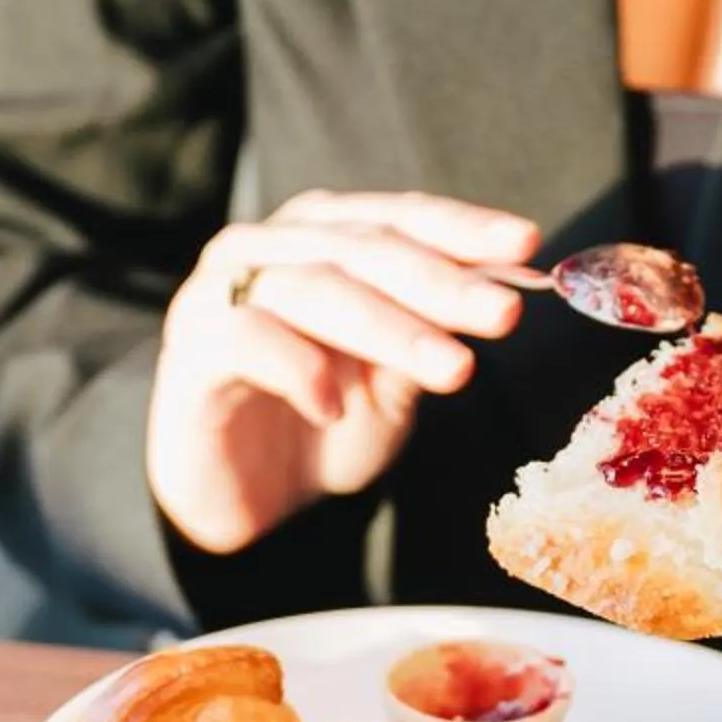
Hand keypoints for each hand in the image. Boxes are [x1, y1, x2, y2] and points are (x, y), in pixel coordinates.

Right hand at [146, 189, 539, 554]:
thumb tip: (506, 290)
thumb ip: (433, 335)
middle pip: (365, 249)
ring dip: (393, 330)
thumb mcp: (393, 384)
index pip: (399, 218)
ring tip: (456, 369)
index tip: (527, 245)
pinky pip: (251, 340)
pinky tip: (334, 409)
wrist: (242, 503)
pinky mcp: (194, 345)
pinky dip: (300, 370)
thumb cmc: (320, 430)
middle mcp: (271, 247)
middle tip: (505, 314)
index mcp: (323, 238)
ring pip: (317, 289)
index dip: (462, 228)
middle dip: (442, 282)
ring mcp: (224, 290)